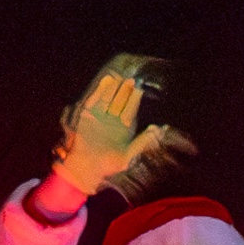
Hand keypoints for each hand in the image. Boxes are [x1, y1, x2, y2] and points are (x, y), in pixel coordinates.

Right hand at [47, 53, 188, 203]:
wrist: (86, 167)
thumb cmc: (108, 165)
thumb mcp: (128, 156)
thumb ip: (141, 142)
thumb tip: (156, 130)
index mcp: (124, 128)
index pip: (130, 110)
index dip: (134, 100)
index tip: (139, 90)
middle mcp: (113, 120)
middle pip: (120, 101)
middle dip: (125, 91)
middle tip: (131, 80)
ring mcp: (100, 116)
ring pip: (108, 98)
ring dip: (114, 88)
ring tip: (120, 78)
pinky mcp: (88, 115)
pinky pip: (95, 99)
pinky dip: (100, 90)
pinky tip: (106, 81)